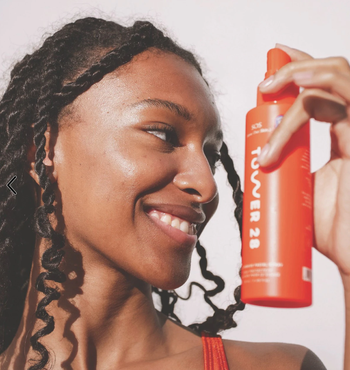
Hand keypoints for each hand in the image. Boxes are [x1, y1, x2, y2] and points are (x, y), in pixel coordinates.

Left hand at [257, 43, 349, 276]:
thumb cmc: (334, 228)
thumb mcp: (302, 190)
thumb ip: (290, 170)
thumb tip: (264, 163)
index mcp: (341, 137)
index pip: (322, 93)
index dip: (301, 73)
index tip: (272, 73)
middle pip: (331, 76)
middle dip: (296, 67)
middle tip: (265, 83)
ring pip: (335, 79)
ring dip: (298, 75)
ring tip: (268, 88)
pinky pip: (337, 103)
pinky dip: (310, 95)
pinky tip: (293, 88)